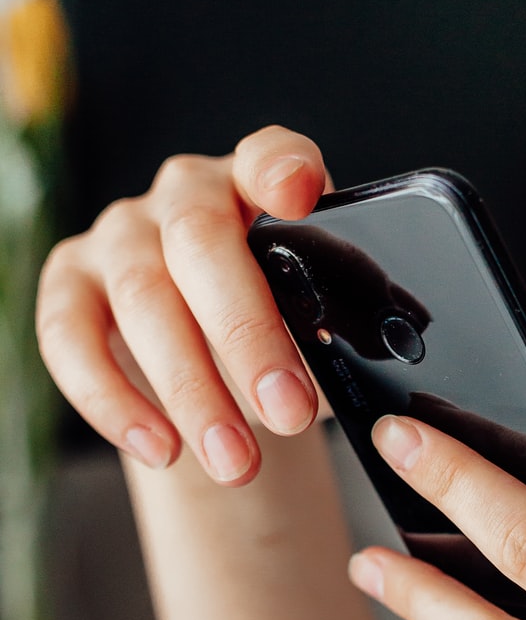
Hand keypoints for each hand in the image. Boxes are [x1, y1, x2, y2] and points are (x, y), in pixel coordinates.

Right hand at [36, 125, 332, 483]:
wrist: (218, 367)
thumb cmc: (280, 334)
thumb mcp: (320, 326)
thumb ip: (338, 328)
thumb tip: (362, 369)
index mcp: (258, 188)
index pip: (269, 156)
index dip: (280, 169)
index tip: (298, 194)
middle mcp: (184, 196)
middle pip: (200, 245)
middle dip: (247, 336)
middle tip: (289, 414)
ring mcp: (120, 235)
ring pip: (142, 300)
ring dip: (191, 391)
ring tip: (236, 463)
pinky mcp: (70, 284)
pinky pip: (71, 338)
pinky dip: (113, 401)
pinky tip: (160, 450)